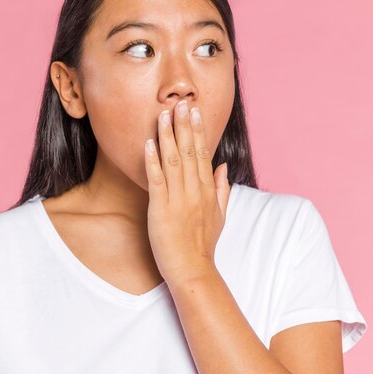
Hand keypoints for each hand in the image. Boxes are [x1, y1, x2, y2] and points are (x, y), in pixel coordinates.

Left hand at [144, 100, 230, 286]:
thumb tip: (223, 166)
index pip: (203, 154)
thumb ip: (222, 189)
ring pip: (173, 161)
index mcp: (207, 191)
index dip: (198, 131)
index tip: (195, 111)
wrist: (193, 269)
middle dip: (185, 126)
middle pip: (190, 152)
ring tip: (164, 115)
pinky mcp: (161, 209)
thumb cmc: (203, 245)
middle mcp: (195, 191)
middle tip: (181, 103)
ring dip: (168, 136)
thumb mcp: (220, 216)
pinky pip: (157, 180)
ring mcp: (178, 199)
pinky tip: (149, 143)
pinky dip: (153, 160)